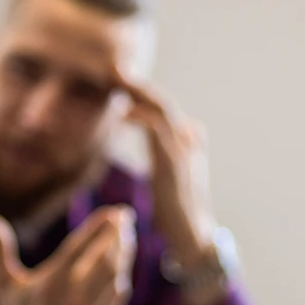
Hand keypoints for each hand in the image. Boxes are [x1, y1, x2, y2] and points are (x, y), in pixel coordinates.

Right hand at [0, 205, 136, 304]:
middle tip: (124, 216)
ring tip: (126, 234)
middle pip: (103, 260)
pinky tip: (121, 261)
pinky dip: (120, 276)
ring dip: (124, 253)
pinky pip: (117, 297)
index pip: (78, 248)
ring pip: (115, 277)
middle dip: (117, 235)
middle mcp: (69, 303)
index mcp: (48, 286)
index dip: (98, 227)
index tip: (112, 211)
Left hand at [114, 68, 214, 265]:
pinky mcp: (174, 167)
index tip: (118, 80)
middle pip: (162, 103)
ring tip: (117, 82)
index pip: (162, 109)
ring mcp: (182, 153)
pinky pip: (158, 133)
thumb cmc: (180, 209)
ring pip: (162, 112)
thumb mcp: (177, 174)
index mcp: (184, 143)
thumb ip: (181, 150)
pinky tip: (122, 114)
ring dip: (139, 95)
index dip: (142, 93)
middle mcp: (186, 143)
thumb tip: (191, 126)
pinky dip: (141, 118)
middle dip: (138, 85)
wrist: (191, 236)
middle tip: (113, 69)